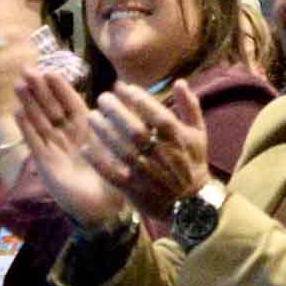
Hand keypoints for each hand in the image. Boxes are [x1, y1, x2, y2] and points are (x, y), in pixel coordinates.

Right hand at [12, 68, 132, 231]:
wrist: (104, 208)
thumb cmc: (114, 177)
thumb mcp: (116, 147)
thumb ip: (113, 124)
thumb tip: (119, 95)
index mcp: (86, 130)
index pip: (71, 104)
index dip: (60, 88)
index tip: (50, 71)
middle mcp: (68, 136)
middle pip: (51, 109)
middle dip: (40, 90)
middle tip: (27, 69)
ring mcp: (54, 149)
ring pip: (39, 122)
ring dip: (29, 104)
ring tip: (18, 85)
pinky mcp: (45, 164)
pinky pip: (34, 142)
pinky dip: (26, 128)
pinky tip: (17, 112)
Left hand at [88, 80, 212, 219]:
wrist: (192, 204)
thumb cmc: (192, 163)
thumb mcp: (199, 133)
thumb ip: (190, 107)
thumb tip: (179, 81)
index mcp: (179, 140)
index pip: (159, 116)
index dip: (140, 100)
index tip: (123, 87)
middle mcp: (163, 157)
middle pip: (137, 132)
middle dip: (117, 112)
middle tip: (103, 98)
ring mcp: (148, 175)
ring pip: (123, 151)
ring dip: (105, 133)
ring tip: (92, 117)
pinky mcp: (135, 190)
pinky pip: (113, 176)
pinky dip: (99, 162)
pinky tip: (87, 148)